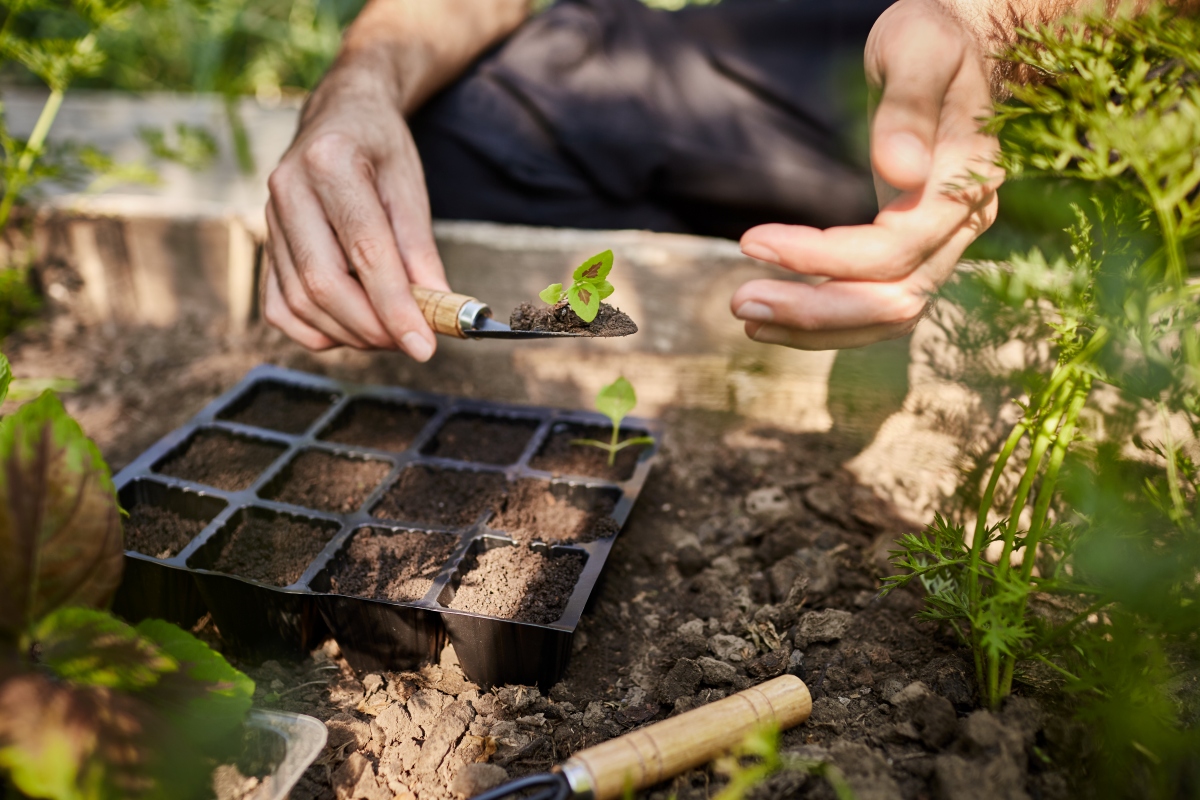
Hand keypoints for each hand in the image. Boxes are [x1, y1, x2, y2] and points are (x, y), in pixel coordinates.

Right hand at [263, 66, 448, 359]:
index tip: (425, 345)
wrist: (340, 116)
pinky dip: (315, 331)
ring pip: (300, 301)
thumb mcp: (411, 189)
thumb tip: (439, 312)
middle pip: (323, 283)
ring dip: (348, 333)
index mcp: (332, 162)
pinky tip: (351, 328)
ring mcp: (267, 218)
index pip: (365, 251)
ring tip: (389, 334)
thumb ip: (421, 253)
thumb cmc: (380, 150)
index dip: (396, 306)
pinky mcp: (264, 244)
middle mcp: (288, 188)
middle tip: (409, 341)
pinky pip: (279, 307)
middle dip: (371, 327)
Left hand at [730, 0, 1001, 349]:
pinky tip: (780, 317)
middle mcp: (962, 225)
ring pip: (888, 315)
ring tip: (750, 319)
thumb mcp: (917, 48)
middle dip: (815, 311)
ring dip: (817, 328)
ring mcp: (944, 242)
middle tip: (741, 303)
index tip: (752, 242)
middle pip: (893, 300)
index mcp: (964, 183)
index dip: (821, 257)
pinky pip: (880, 302)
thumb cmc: (932, 38)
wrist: (957, 44)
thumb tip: (901, 172)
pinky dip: (832, 320)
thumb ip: (908, 107)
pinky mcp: (918, 248)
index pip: (892, 250)